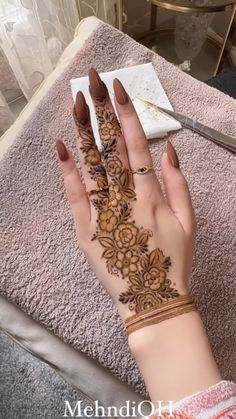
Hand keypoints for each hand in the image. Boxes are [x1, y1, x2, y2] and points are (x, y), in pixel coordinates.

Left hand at [55, 68, 195, 322]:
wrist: (152, 299)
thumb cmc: (174, 259)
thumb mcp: (189, 221)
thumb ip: (179, 184)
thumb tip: (168, 150)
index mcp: (150, 195)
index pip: (135, 146)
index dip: (126, 116)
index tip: (118, 90)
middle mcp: (125, 199)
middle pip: (110, 148)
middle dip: (101, 112)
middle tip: (92, 82)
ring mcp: (102, 214)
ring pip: (91, 166)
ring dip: (82, 133)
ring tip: (75, 104)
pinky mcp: (86, 230)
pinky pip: (75, 197)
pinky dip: (67, 173)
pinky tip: (60, 149)